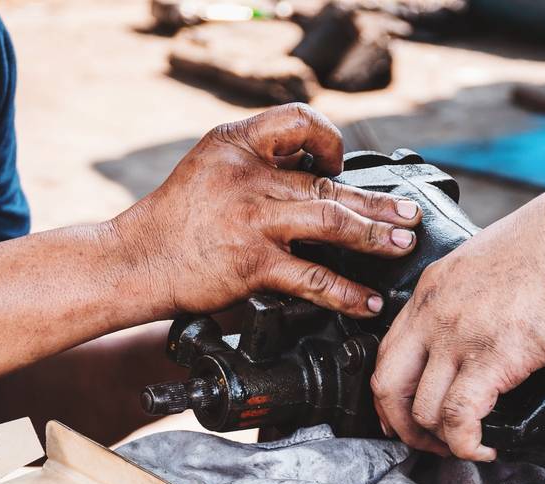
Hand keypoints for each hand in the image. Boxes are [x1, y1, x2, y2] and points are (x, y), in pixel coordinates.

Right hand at [115, 104, 420, 317]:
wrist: (134, 260)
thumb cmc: (175, 220)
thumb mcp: (211, 168)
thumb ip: (258, 165)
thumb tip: (314, 173)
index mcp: (236, 144)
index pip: (298, 121)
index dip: (327, 140)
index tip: (338, 164)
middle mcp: (248, 176)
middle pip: (328, 183)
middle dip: (377, 201)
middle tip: (409, 215)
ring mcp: (253, 220)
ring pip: (331, 222)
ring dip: (375, 236)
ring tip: (402, 246)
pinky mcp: (253, 264)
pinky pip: (313, 278)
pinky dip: (346, 292)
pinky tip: (367, 302)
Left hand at [370, 210, 544, 460]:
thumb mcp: (485, 265)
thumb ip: (469, 299)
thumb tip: (477, 334)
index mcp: (430, 291)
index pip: (388, 353)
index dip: (390, 395)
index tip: (402, 414)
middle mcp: (434, 315)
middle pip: (389, 386)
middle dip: (401, 425)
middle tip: (426, 442)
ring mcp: (458, 338)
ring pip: (424, 410)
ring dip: (441, 440)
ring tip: (465, 446)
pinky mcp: (491, 359)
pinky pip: (459, 418)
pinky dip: (467, 444)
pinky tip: (484, 448)